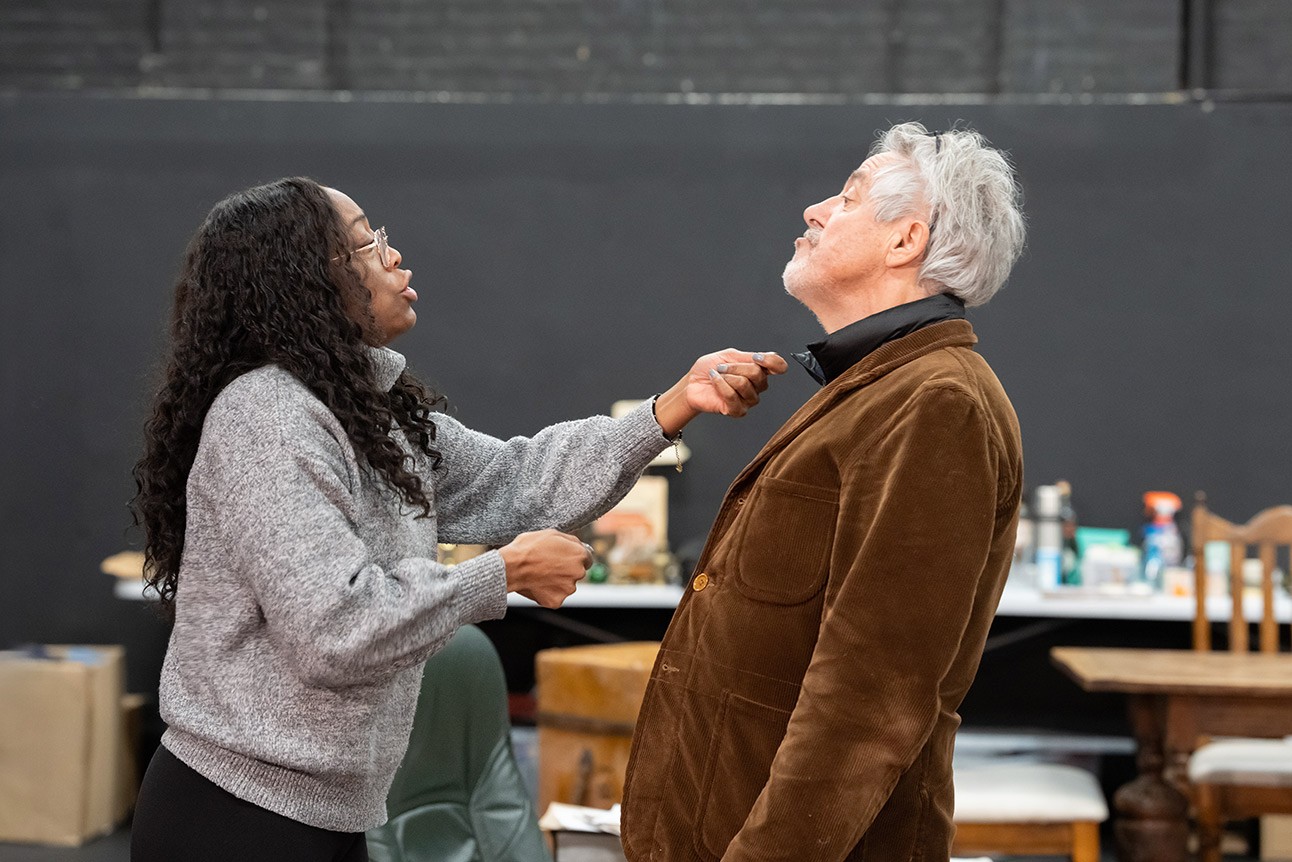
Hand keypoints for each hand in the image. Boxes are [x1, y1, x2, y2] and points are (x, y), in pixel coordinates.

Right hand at [498, 529, 593, 608]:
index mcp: (580, 555)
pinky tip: (537, 583)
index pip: (586, 558)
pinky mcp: (556, 601)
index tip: (562, 557)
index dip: (573, 557)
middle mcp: (578, 573)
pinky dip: (548, 592)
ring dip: (557, 581)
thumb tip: (582, 546)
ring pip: (566, 585)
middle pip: (576, 572)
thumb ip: (572, 541)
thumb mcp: (552, 534)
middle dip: (566, 569)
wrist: (511, 566)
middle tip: (548, 565)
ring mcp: (568, 589)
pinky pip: (555, 596)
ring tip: (540, 573)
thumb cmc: (529, 547)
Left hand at [654, 349, 788, 435]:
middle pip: (758, 374)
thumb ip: (750, 357)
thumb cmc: (710, 369)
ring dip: (726, 376)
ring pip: (745, 384)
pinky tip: (714, 382)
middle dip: (736, 367)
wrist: (692, 383)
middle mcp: (757, 386)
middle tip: (722, 367)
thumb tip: (770, 356)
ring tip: (717, 375)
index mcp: (758, 370)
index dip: (771, 362)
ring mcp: (749, 400)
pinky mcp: (738, 410)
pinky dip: (721, 386)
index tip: (757, 358)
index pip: (779, 366)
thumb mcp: (730, 355)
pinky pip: (733, 396)